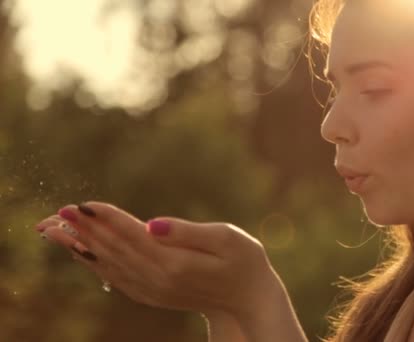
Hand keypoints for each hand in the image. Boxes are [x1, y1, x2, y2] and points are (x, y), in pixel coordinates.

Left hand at [36, 201, 283, 319]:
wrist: (248, 299)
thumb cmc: (245, 262)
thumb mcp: (226, 239)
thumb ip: (188, 232)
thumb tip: (152, 224)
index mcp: (175, 263)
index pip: (133, 236)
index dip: (107, 219)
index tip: (83, 204)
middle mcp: (158, 280)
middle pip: (114, 251)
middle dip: (86, 230)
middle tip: (57, 212)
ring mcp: (154, 290)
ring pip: (109, 266)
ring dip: (83, 247)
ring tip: (58, 230)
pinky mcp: (153, 294)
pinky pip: (116, 278)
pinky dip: (96, 264)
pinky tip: (84, 253)